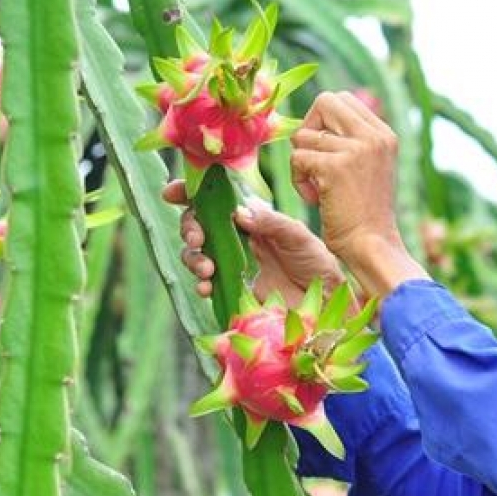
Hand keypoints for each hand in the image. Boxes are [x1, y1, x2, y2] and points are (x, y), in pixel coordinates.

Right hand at [162, 179, 344, 307]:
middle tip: (198, 238)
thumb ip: (271, 223)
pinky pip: (206, 283)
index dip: (191, 193)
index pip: (216, 200)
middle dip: (189, 228)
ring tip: (207, 269)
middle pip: (198, 225)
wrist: (324, 302)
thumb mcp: (298, 236)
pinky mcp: (232, 289)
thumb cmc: (316, 264)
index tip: (173, 193)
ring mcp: (232, 264)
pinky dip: (200, 283)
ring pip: (196, 253)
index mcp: (252, 219)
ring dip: (193, 257)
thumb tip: (238, 212)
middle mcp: (237, 238)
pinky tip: (206, 287)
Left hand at [290, 91, 428, 296]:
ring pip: (304, 136)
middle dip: (308, 130)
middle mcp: (374, 136)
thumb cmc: (364, 213)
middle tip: (312, 160)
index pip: (343, 99)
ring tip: (318, 189)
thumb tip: (311, 122)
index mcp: (384, 134)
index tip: (324, 151)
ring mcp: (357, 149)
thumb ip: (350, 140)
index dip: (322, 122)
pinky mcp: (336, 167)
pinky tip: (315, 199)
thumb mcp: (367, 167)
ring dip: (302, 164)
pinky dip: (299, 181)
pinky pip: (298, 158)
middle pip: (324, 102)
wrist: (372, 245)